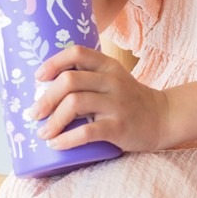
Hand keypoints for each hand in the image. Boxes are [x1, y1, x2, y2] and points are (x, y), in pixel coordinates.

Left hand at [31, 46, 169, 152]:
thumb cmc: (130, 100)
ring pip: (75, 104)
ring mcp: (117, 104)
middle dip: (46, 98)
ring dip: (52, 121)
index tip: (38, 77)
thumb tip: (45, 88)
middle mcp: (112, 81)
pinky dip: (67, 139)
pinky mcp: (119, 127)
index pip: (78, 53)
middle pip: (70, 81)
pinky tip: (57, 144)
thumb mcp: (114, 80)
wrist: (163, 117)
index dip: (54, 62)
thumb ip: (89, 78)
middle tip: (34, 114)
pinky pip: (87, 132)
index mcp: (108, 67)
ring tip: (43, 133)